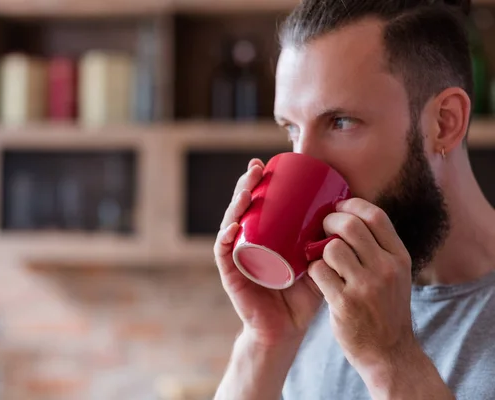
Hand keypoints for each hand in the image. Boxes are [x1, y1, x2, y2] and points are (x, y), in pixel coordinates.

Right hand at [214, 159, 323, 347]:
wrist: (287, 329)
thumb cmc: (301, 295)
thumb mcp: (317, 261)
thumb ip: (328, 240)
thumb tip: (349, 209)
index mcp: (263, 236)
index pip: (257, 204)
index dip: (258, 183)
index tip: (267, 163)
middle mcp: (247, 242)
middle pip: (241, 208)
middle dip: (246, 185)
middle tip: (255, 169)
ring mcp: (237, 257)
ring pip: (230, 224)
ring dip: (235, 205)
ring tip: (247, 191)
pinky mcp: (232, 275)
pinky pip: (225, 254)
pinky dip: (226, 240)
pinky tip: (232, 228)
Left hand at [307, 198, 414, 375]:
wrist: (390, 353)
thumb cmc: (386, 309)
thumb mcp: (395, 274)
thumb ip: (378, 248)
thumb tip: (350, 216)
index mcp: (399, 257)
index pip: (375, 216)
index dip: (351, 205)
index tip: (337, 208)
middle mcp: (386, 269)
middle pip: (350, 226)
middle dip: (329, 222)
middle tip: (321, 229)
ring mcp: (366, 287)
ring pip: (331, 248)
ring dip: (319, 249)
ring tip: (320, 258)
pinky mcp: (345, 303)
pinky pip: (318, 272)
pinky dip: (312, 270)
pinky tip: (316, 276)